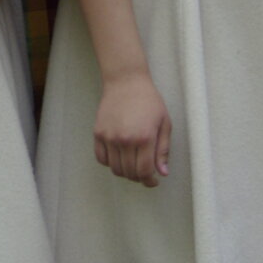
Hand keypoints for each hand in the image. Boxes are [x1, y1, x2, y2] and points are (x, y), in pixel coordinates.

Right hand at [93, 70, 171, 186]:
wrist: (126, 82)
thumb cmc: (149, 101)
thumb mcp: (164, 123)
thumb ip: (163, 150)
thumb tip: (162, 172)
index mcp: (145, 138)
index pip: (145, 171)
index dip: (149, 181)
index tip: (153, 181)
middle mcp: (125, 139)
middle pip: (130, 172)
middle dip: (139, 178)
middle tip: (144, 173)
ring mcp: (110, 137)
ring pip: (115, 168)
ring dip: (125, 172)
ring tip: (132, 165)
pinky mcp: (98, 133)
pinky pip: (101, 158)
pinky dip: (110, 163)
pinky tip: (119, 157)